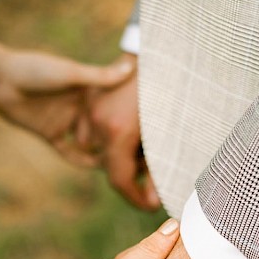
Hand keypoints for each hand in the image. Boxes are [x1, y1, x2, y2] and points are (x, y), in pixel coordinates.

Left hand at [0, 45, 134, 165]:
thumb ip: (99, 77)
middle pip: (104, 127)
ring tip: (126, 166)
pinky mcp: (50, 134)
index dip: (129, 116)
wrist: (0, 79)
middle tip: (143, 152)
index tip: (150, 124)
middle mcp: (79, 107)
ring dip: (104, 153)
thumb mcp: (70, 73)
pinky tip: (98, 169)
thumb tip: (129, 68)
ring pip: (90, 142)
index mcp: (86, 90)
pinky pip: (69, 152)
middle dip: (120, 139)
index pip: (114, 106)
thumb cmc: (34, 69)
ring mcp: (65, 121)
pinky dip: (82, 160)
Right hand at [84, 53, 160, 210]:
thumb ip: (157, 171)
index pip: (119, 181)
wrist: (159, 52)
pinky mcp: (88, 99)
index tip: (150, 206)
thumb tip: (153, 201)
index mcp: (118, 133)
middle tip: (154, 171)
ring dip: (120, 155)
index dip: (135, 198)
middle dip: (131, 174)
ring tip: (144, 145)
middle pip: (109, 167)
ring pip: (98, 150)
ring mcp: (89, 110)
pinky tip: (128, 128)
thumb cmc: (170, 93)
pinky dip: (109, 138)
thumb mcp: (166, 135)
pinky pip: (91, 131)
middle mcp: (98, 124)